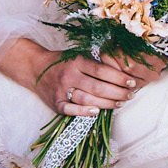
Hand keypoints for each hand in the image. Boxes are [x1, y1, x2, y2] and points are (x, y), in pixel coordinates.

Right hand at [0, 37, 167, 115]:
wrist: (35, 68)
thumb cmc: (62, 61)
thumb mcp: (77, 55)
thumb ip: (95, 61)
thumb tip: (121, 68)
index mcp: (77, 61)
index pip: (102, 71)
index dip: (119, 77)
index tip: (132, 82)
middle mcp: (69, 75)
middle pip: (98, 87)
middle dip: (118, 93)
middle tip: (130, 95)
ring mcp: (62, 90)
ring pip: (88, 100)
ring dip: (107, 103)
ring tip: (120, 103)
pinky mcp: (56, 103)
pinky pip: (71, 110)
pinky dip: (84, 112)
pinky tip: (97, 112)